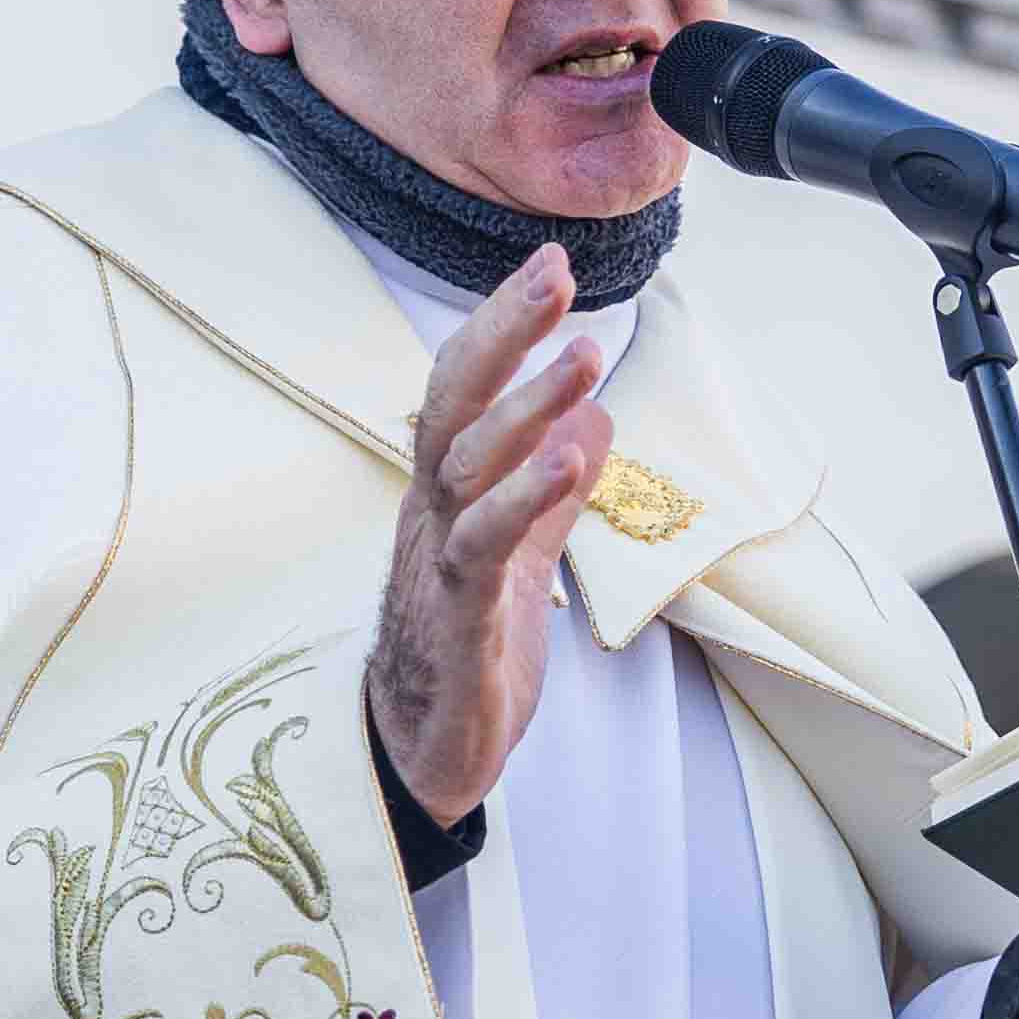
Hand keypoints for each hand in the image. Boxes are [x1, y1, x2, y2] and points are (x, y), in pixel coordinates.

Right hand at [369, 251, 612, 828]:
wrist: (421, 756)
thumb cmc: (463, 650)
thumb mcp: (520, 557)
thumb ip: (553, 490)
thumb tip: (597, 420)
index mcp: (445, 493)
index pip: (462, 390)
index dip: (501, 326)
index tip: (549, 262)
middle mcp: (431, 513)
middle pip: (452, 406)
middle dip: (502, 333)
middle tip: (555, 273)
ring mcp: (439, 563)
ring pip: (469, 469)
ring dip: (527, 408)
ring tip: (583, 355)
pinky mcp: (462, 620)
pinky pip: (487, 549)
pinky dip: (527, 499)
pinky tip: (571, 460)